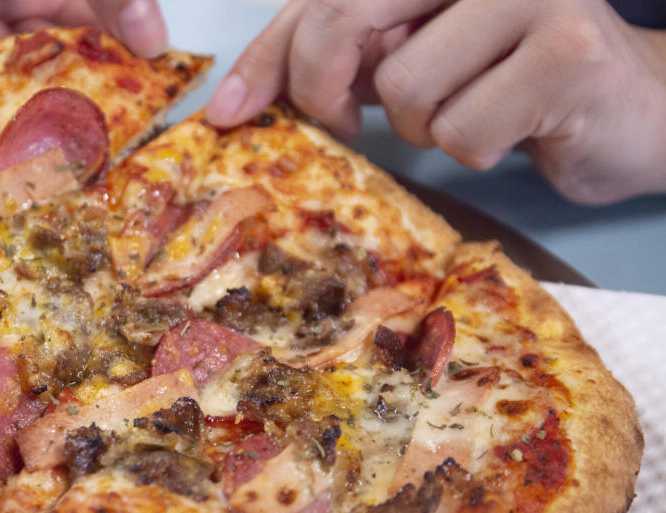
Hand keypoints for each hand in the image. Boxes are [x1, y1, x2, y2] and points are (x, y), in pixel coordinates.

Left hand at [207, 0, 665, 203]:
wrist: (626, 105)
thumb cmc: (507, 80)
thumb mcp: (408, 57)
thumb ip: (337, 59)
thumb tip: (237, 100)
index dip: (264, 59)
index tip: (228, 112)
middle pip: (344, 19)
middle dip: (324, 92)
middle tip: (343, 126)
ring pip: (406, 91)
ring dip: (422, 129)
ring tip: (468, 113)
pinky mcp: (567, 53)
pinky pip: (463, 132)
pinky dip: (474, 152)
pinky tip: (511, 130)